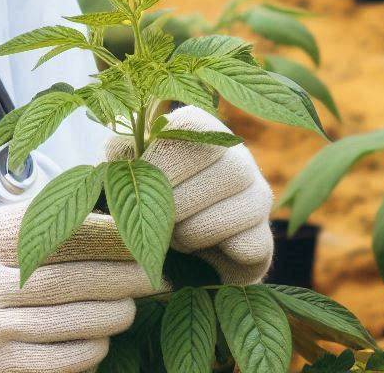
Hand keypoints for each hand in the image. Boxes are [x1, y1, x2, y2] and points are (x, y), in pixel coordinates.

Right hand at [0, 200, 162, 372]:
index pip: (51, 226)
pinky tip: (101, 340)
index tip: (133, 228)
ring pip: (72, 322)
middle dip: (123, 273)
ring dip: (113, 312)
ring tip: (133, 302)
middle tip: (156, 268)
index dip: (100, 228)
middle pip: (71, 277)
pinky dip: (88, 351)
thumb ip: (6, 227)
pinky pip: (58, 362)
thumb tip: (70, 211)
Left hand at [104, 106, 273, 284]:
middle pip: (224, 170)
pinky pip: (247, 246)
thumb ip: (120, 152)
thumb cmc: (140, 191)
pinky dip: (214, 255)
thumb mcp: (123, 164)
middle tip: (155, 215)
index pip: (193, 128)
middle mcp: (237, 156)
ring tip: (173, 235)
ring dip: (191, 232)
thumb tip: (120, 157)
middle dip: (177, 202)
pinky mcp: (264, 239)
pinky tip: (199, 251)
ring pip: (235, 212)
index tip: (140, 177)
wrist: (168, 246)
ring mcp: (258, 197)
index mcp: (202, 128)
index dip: (163, 157)